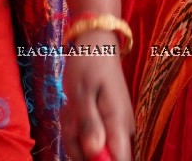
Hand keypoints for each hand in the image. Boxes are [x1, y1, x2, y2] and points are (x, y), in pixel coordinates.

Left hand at [62, 46, 133, 160]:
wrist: (97, 43)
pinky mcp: (108, 122)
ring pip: (91, 147)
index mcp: (118, 123)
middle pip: (99, 157)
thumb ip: (88, 125)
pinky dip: (77, 126)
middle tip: (69, 116)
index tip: (82, 147)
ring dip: (74, 133)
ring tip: (71, 108)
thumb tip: (94, 152)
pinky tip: (75, 108)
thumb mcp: (81, 93)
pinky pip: (91, 135)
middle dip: (77, 144)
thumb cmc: (88, 64)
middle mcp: (122, 129)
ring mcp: (115, 125)